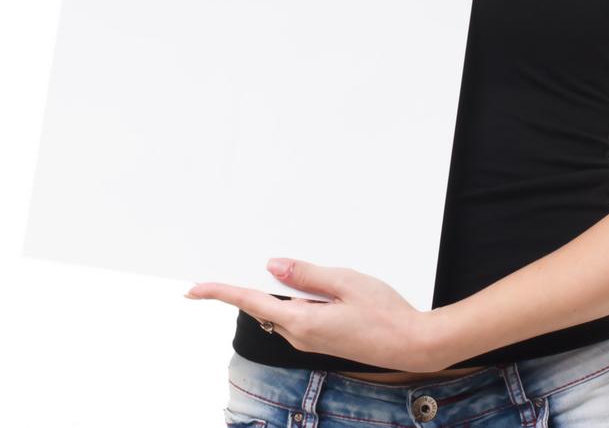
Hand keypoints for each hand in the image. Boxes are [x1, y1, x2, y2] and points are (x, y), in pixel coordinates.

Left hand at [185, 257, 445, 372]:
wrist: (413, 344)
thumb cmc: (386, 314)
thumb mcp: (346, 281)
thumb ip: (306, 275)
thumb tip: (275, 267)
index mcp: (302, 322)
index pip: (251, 302)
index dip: (221, 293)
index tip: (195, 289)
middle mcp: (301, 336)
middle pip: (263, 306)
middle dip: (248, 286)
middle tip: (234, 263)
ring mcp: (311, 340)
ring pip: (281, 311)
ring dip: (275, 291)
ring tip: (277, 266)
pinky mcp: (323, 339)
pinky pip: (297, 316)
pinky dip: (293, 300)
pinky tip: (307, 285)